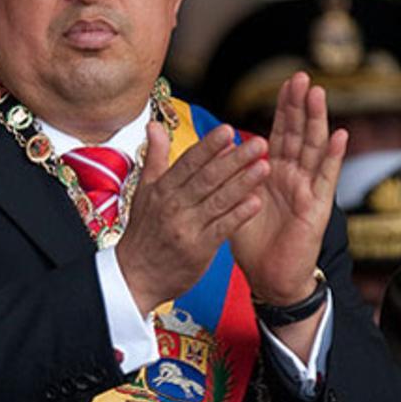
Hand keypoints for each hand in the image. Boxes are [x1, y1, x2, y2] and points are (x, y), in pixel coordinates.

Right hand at [117, 120, 268, 313]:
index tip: (228, 129)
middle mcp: (173, 206)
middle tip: (259, 143)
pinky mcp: (198, 249)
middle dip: (235, 159)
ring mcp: (186, 227)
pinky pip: (222, 228)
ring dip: (243, 183)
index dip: (208, 146)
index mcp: (161, 189)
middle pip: (207, 178)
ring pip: (218, 200)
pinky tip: (257, 201)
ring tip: (265, 166)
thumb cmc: (143, 232)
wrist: (134, 276)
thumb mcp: (143, 191)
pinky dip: (239, 214)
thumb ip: (155, 157)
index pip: (188, 162)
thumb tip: (155, 125)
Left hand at [231, 72, 347, 303]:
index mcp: (272, 172)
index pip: (280, 132)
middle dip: (300, 105)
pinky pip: (326, 178)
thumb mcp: (234, 200)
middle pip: (299, 133)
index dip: (284, 108)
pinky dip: (333, 156)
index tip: (286, 82)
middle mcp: (293, 176)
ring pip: (313, 148)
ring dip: (317, 121)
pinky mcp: (316, 207)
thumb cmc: (253, 240)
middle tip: (302, 77)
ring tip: (318, 94)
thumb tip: (216, 149)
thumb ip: (229, 175)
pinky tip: (340, 135)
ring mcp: (307, 189)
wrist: (269, 276)